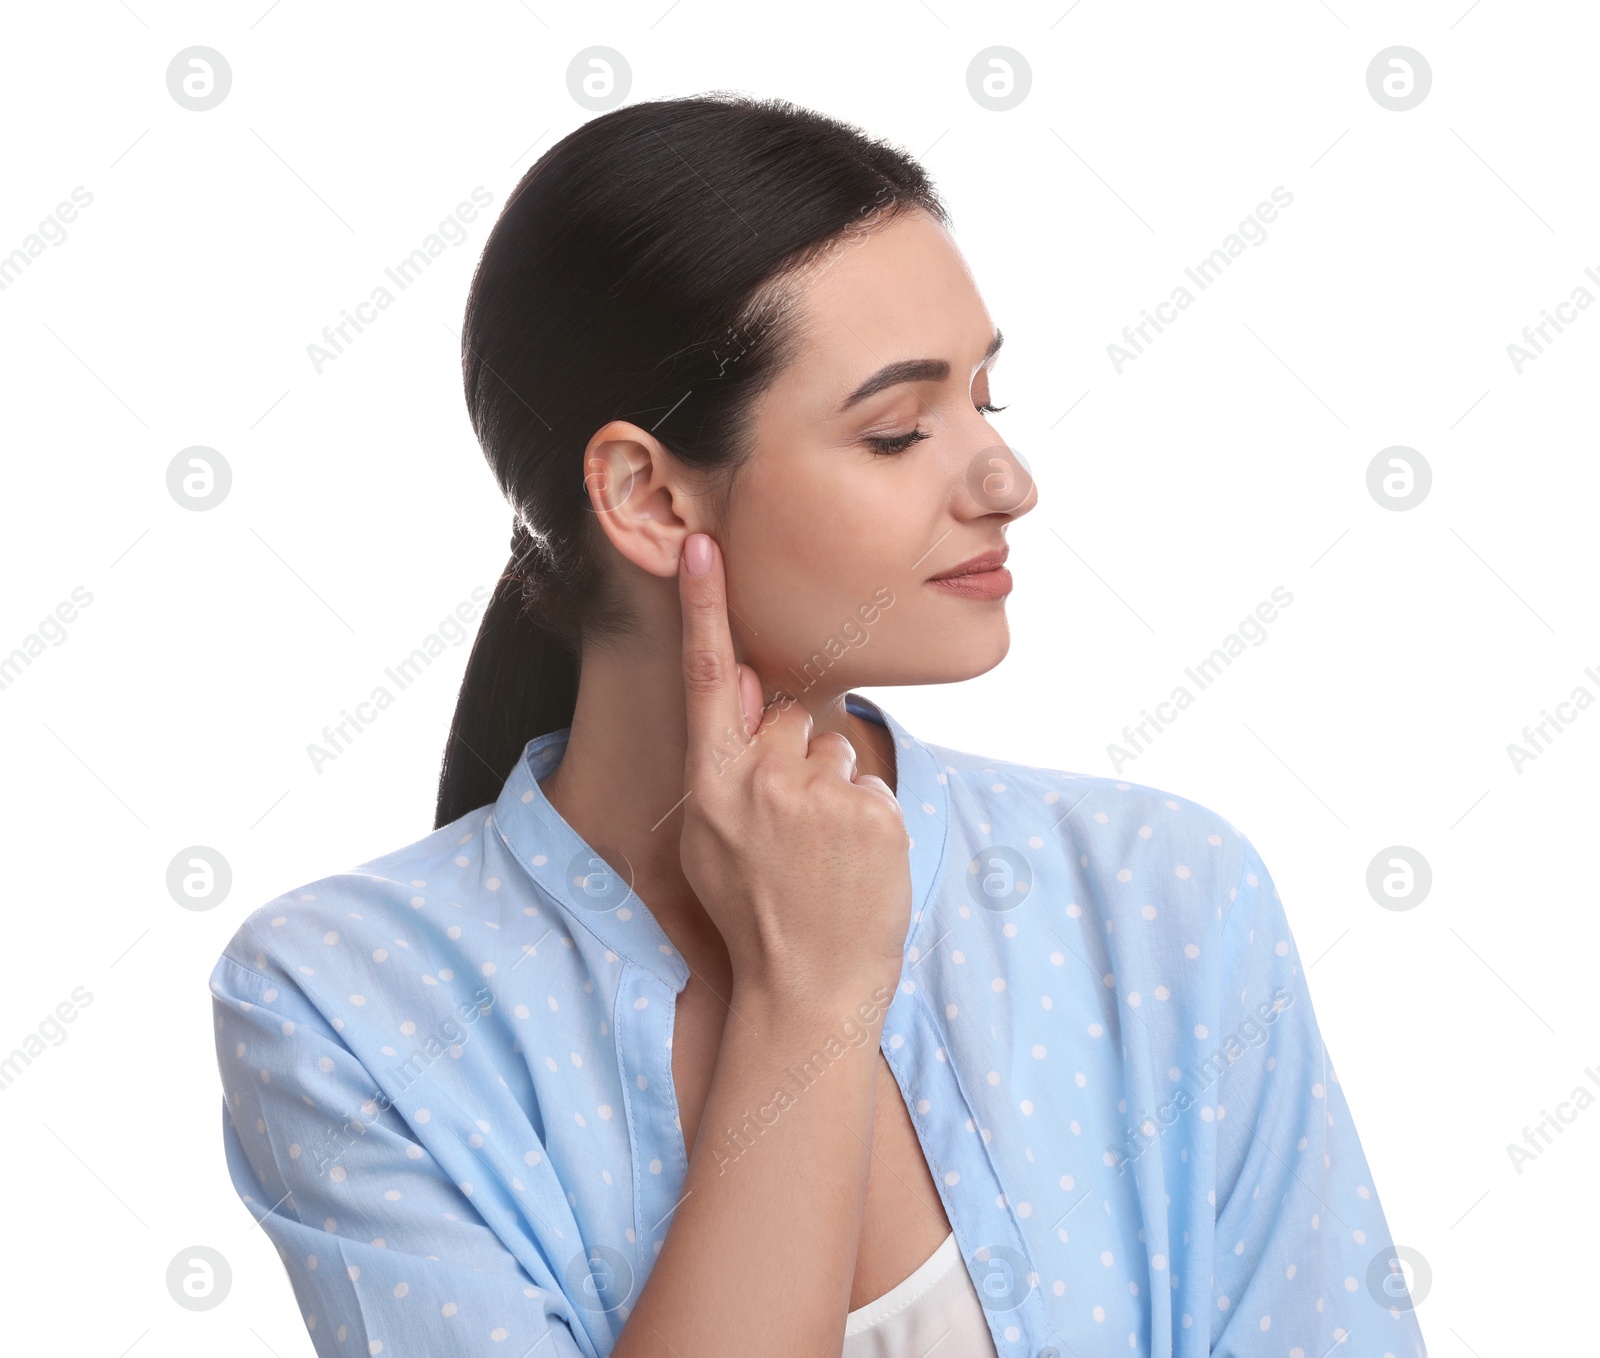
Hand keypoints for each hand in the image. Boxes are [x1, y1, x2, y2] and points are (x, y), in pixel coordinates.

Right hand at [675, 531, 911, 1004]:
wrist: (809, 990)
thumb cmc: (755, 916)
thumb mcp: (711, 843)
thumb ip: (725, 764)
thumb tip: (750, 688)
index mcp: (712, 786)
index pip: (709, 679)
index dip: (705, 607)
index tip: (704, 545)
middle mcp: (760, 781)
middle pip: (793, 718)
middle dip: (799, 758)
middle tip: (795, 833)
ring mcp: (818, 797)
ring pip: (838, 750)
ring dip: (837, 792)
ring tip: (824, 857)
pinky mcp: (871, 812)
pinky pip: (872, 785)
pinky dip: (868, 819)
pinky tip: (854, 867)